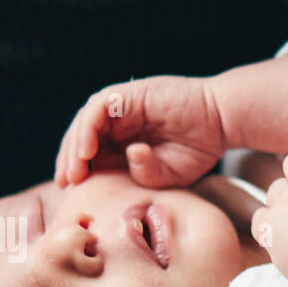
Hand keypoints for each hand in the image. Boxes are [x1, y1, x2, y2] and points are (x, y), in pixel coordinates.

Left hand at [54, 76, 224, 187]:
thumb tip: (130, 156)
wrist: (221, 122)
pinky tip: (88, 151)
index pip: (89, 153)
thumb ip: (143, 174)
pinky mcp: (129, 94)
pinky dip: (89, 128)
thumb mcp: (167, 175)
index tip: (72, 192)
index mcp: (122, 141)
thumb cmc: (197, 149)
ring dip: (76, 146)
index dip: (78, 170)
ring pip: (85, 122)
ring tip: (76, 171)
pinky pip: (98, 108)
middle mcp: (117, 122)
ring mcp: (121, 106)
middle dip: (70, 160)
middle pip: (80, 137)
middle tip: (66, 184)